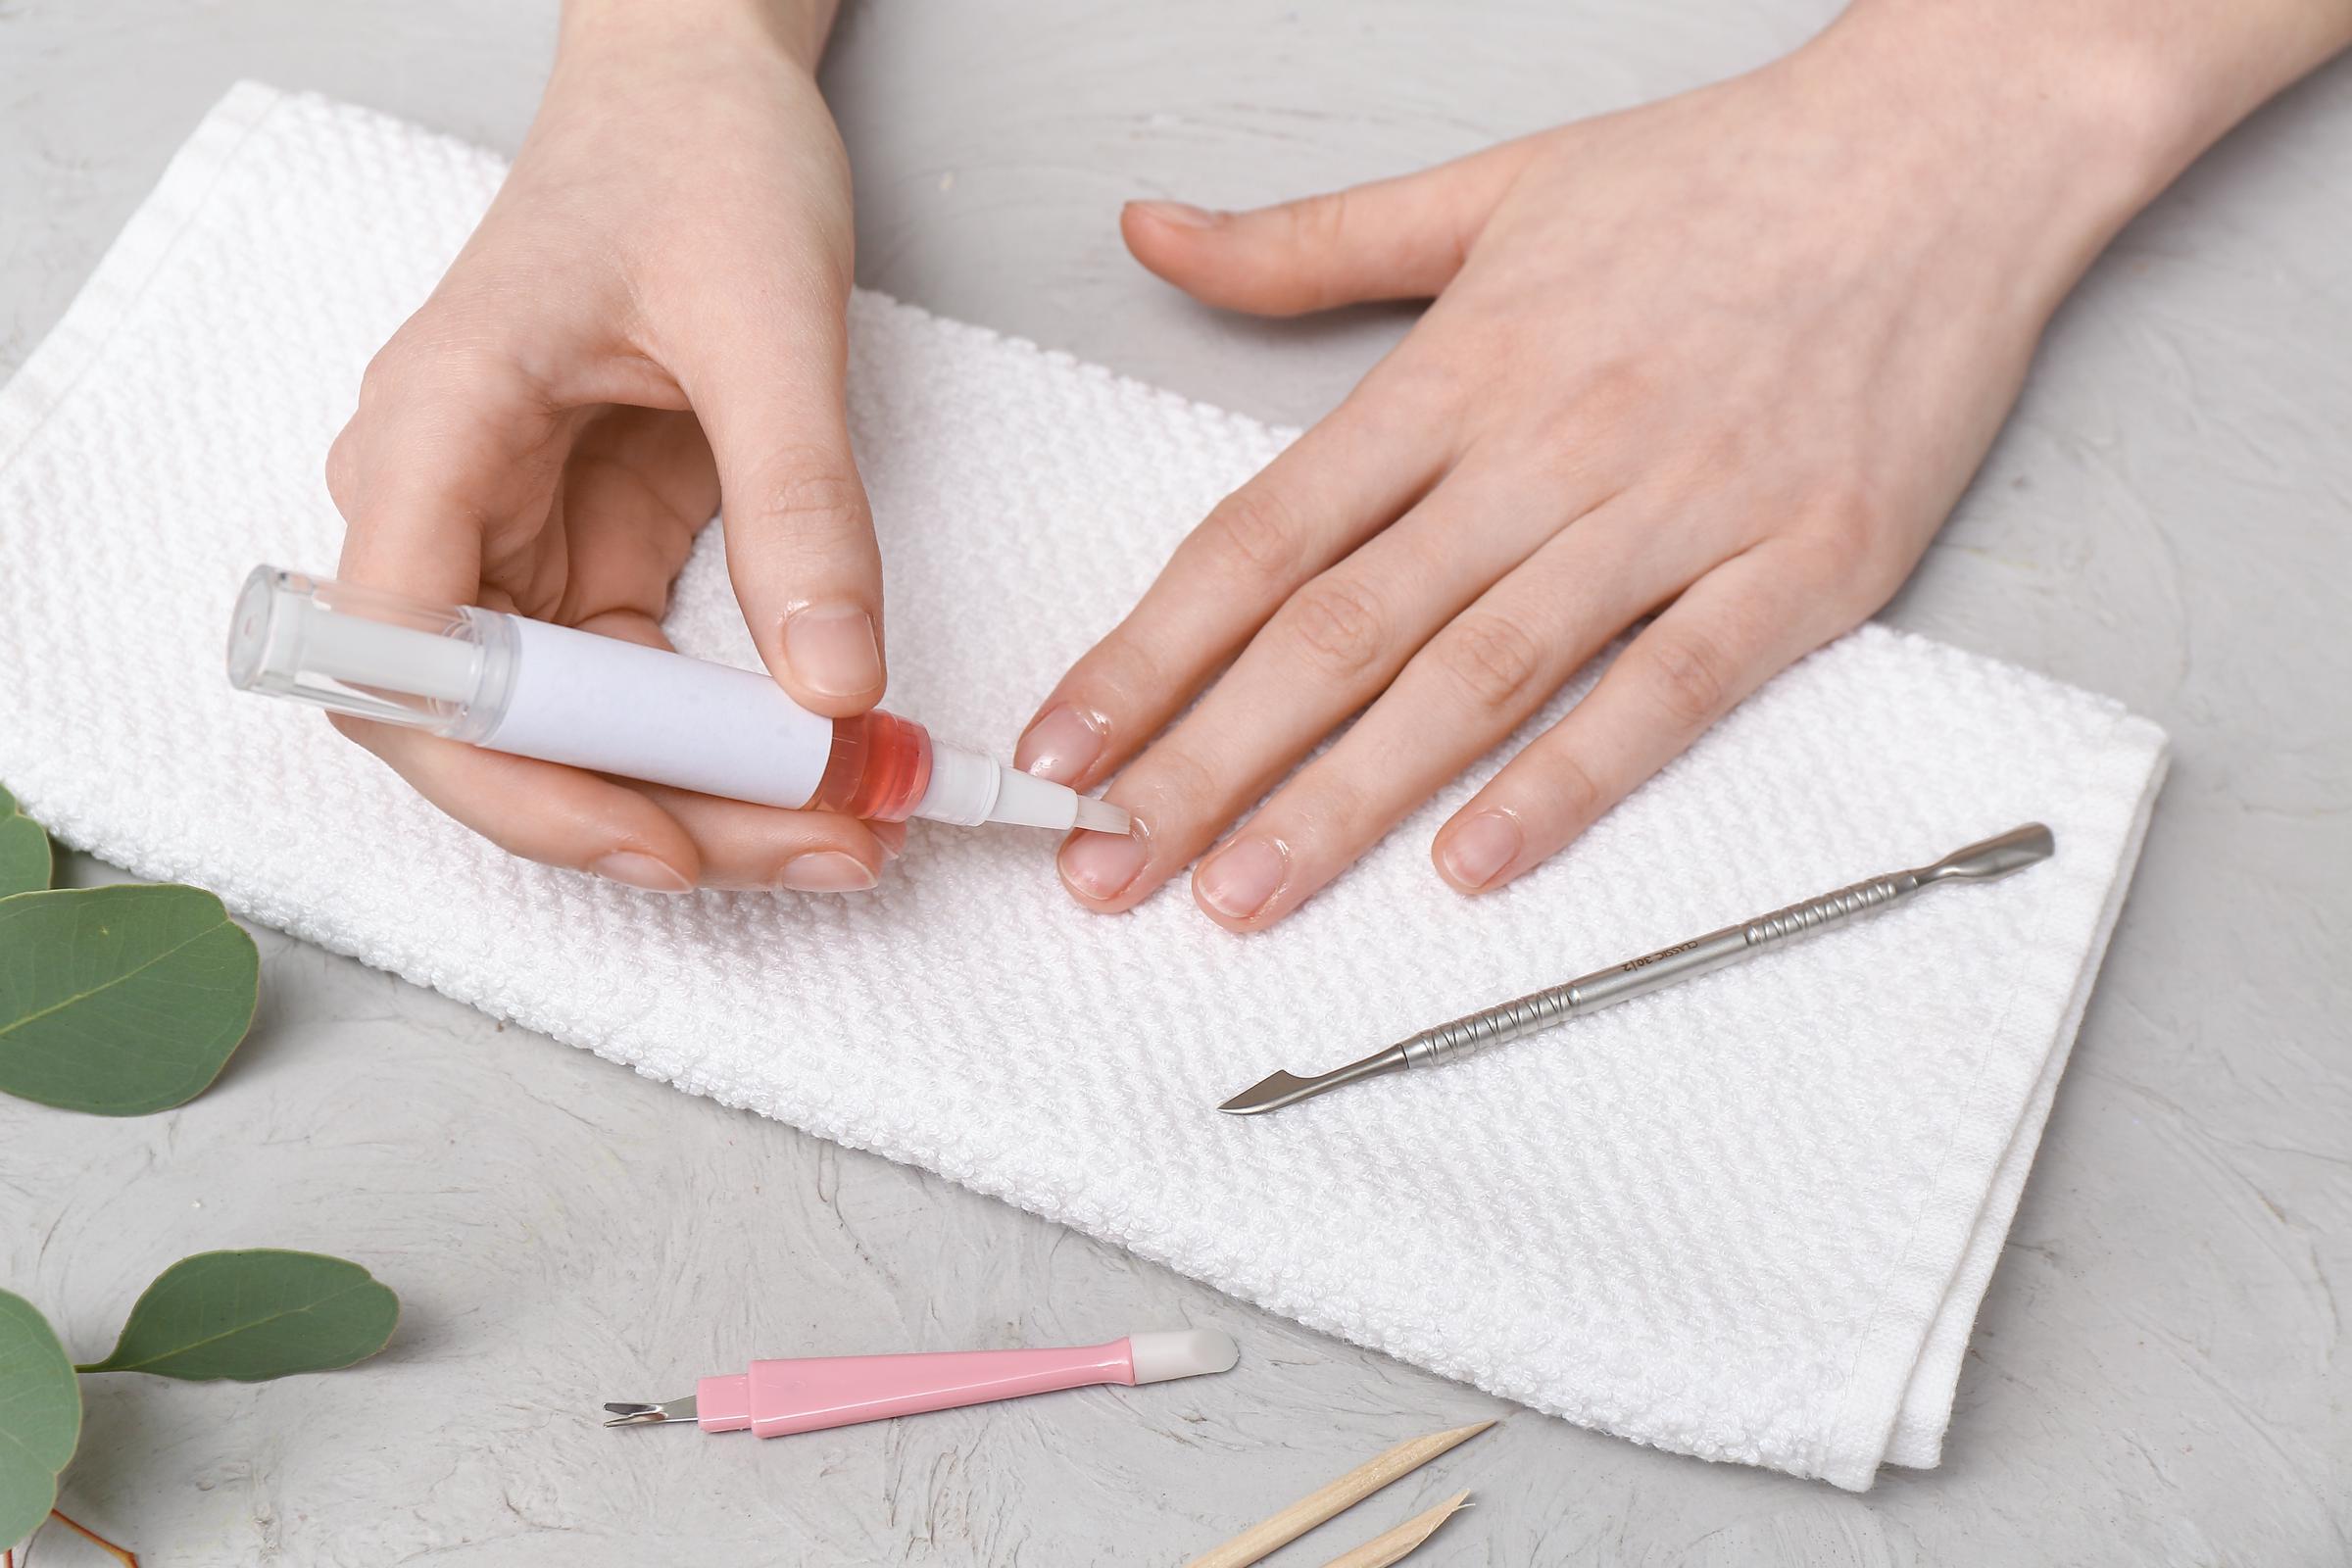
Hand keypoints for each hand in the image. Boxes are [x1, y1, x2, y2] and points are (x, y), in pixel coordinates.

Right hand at [326, 0, 893, 893]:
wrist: (701, 97)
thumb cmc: (701, 161)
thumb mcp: (771, 324)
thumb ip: (800, 504)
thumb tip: (835, 690)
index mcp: (436, 428)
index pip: (402, 659)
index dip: (509, 775)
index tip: (654, 832)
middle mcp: (442, 505)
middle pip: (487, 733)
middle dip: (642, 816)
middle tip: (819, 846)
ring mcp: (508, 543)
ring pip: (565, 737)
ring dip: (697, 802)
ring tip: (851, 829)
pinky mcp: (581, 560)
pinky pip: (630, 696)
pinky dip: (720, 748)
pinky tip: (821, 771)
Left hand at [1020, 4, 2179, 928]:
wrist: (1945, 148)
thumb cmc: (1719, 177)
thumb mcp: (1489, 188)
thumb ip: (1305, 244)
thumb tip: (1151, 234)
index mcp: (1462, 368)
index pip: (1265, 533)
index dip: (1151, 650)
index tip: (1060, 745)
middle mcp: (1548, 445)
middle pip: (1343, 628)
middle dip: (1208, 761)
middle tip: (1106, 866)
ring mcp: (1675, 510)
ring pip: (1479, 676)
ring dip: (1346, 798)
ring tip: (1240, 893)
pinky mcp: (1800, 565)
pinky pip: (1666, 689)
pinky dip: (1570, 782)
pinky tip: (1472, 862)